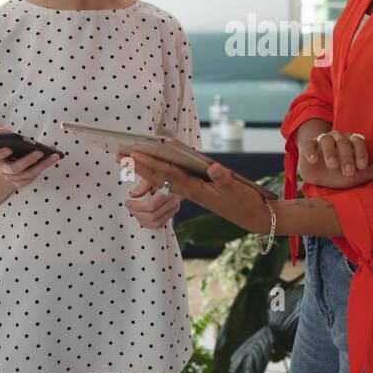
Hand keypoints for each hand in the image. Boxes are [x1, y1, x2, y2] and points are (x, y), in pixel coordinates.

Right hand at [0, 127, 60, 188]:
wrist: (10, 160)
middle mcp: (2, 169)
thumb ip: (2, 134)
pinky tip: (51, 160)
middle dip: (27, 161)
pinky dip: (42, 168)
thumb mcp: (6, 138)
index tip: (10, 149)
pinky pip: (31, 179)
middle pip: (14, 168)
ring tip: (53, 156)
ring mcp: (10, 178)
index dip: (1, 153)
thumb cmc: (9, 147)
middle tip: (40, 152)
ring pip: (27, 174)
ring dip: (41, 165)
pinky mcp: (19, 183)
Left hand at [118, 152, 270, 234]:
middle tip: (119, 155)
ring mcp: (193, 192)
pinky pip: (175, 181)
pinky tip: (156, 166)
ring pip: (164, 179)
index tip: (133, 154)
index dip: (150, 164)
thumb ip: (225, 179)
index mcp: (196, 190)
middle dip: (139, 166)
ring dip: (147, 170)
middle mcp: (190, 191)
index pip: (167, 174)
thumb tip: (214, 167)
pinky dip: (162, 173)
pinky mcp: (199, 192)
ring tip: (130, 160)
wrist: (254, 218)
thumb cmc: (246, 203)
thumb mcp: (238, 190)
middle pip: (159, 177)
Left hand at [124, 178, 181, 228]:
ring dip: (141, 219)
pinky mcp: (170, 215)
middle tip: (130, 207)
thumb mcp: (151, 178)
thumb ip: (142, 186)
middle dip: (137, 213)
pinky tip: (141, 217)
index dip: (137, 206)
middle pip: (152, 215)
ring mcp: (173, 210)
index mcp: (169, 192)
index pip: (152, 205)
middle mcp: (173, 202)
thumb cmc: (162, 178)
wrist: (174, 182)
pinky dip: (147, 223)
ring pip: (155, 223)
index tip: (128, 202)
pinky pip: (158, 225)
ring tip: (134, 211)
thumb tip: (133, 194)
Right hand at [297, 129, 372, 188]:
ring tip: (332, 166)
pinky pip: (310, 145)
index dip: (361, 152)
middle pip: (344, 142)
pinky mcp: (308, 146)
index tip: (362, 166)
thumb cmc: (339, 174)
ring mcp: (322, 140)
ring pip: (327, 140)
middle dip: (347, 156)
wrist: (318, 176)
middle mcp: (338, 138)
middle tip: (348, 171)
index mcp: (351, 142)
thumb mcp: (355, 176)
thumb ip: (370, 172)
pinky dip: (312, 151)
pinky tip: (314, 160)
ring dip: (330, 152)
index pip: (358, 141)